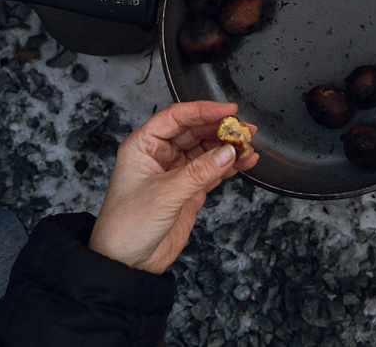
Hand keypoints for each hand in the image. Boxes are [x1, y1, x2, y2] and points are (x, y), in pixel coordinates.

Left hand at [89, 100, 259, 272]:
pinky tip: (245, 163)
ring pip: (206, 151)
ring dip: (227, 147)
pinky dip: (229, 167)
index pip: (176, 118)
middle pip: (195, 131)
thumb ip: (198, 172)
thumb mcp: (164, 194)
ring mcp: (175, 173)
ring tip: (249, 145)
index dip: (203, 111)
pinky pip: (212, 172)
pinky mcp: (188, 191)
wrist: (126, 264)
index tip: (228, 110)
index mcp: (143, 146)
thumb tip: (228, 152)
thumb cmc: (127, 225)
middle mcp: (159, 155)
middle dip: (220, 128)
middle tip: (244, 129)